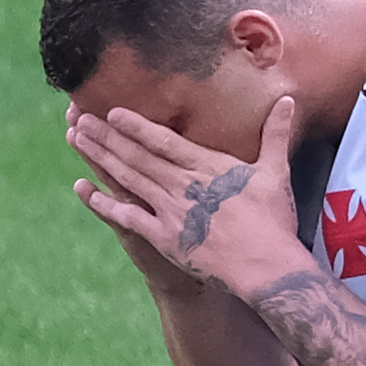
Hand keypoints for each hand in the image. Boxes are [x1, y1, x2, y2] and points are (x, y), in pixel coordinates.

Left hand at [67, 95, 306, 293]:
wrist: (266, 267)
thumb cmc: (273, 220)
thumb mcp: (276, 171)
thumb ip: (276, 134)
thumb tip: (288, 99)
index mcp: (208, 166)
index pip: (164, 140)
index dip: (136, 126)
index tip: (112, 111)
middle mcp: (183, 186)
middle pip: (137, 156)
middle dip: (107, 136)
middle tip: (80, 117)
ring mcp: (171, 212)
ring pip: (127, 180)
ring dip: (100, 159)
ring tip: (77, 140)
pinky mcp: (164, 239)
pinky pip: (128, 218)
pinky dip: (105, 204)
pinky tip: (84, 191)